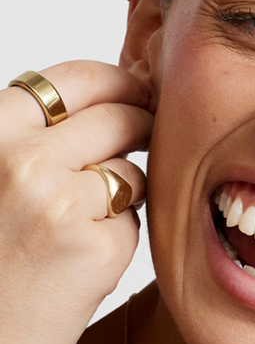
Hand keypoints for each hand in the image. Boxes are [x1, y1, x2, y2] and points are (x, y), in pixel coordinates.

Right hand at [0, 61, 151, 343]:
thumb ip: (34, 136)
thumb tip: (117, 94)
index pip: (73, 79)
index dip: (117, 81)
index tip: (137, 90)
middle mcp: (21, 161)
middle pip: (118, 117)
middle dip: (141, 126)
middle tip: (144, 140)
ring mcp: (61, 203)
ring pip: (131, 171)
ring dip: (124, 192)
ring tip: (80, 227)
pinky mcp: (97, 248)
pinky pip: (133, 222)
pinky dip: (117, 239)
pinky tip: (80, 264)